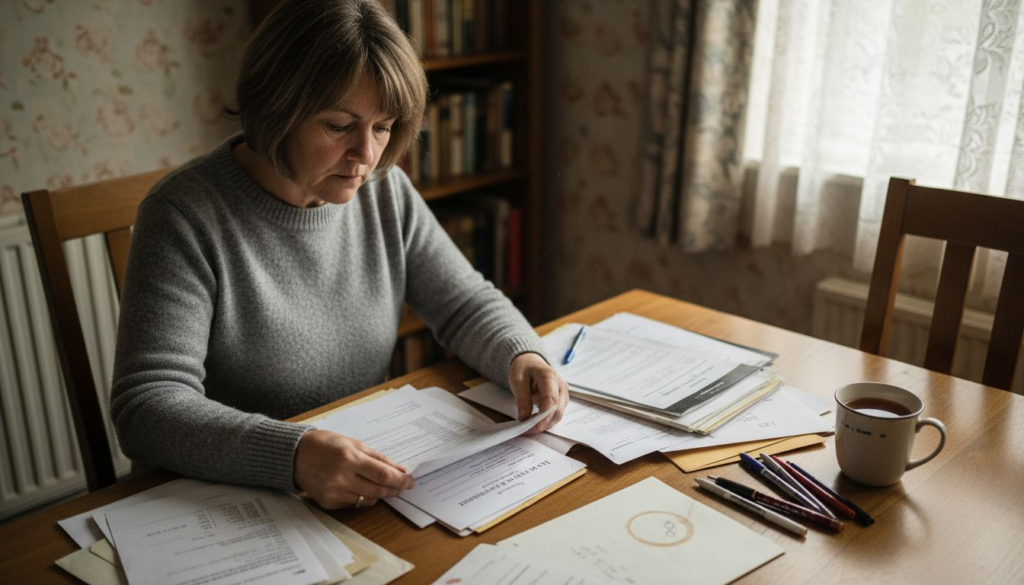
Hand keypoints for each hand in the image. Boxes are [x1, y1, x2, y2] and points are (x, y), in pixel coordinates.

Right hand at [294, 429, 414, 508]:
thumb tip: (399, 470)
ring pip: (367, 500)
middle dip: (394, 489)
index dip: (400, 481)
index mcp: (349, 459)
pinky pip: (353, 503)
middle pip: (378, 491)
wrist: (295, 454)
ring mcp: (333, 492)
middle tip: (403, 486)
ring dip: (380, 494)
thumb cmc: (326, 444)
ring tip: (384, 486)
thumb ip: (378, 458)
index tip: (410, 481)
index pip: (383, 475)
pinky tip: (360, 488)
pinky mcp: (327, 502)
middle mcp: (341, 478)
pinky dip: (362, 497)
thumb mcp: (354, 444)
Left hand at [508, 352, 569, 433]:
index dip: (545, 416)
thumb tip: (524, 418)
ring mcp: (563, 394)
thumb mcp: (517, 380)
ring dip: (544, 424)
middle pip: (558, 410)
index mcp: (550, 376)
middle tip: (526, 430)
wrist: (530, 363)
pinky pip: (555, 414)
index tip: (536, 427)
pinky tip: (534, 423)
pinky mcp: (561, 400)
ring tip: (527, 427)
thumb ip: (522, 398)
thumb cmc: (524, 368)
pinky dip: (545, 421)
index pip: (551, 399)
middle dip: (543, 423)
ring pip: (558, 415)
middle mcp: (561, 386)